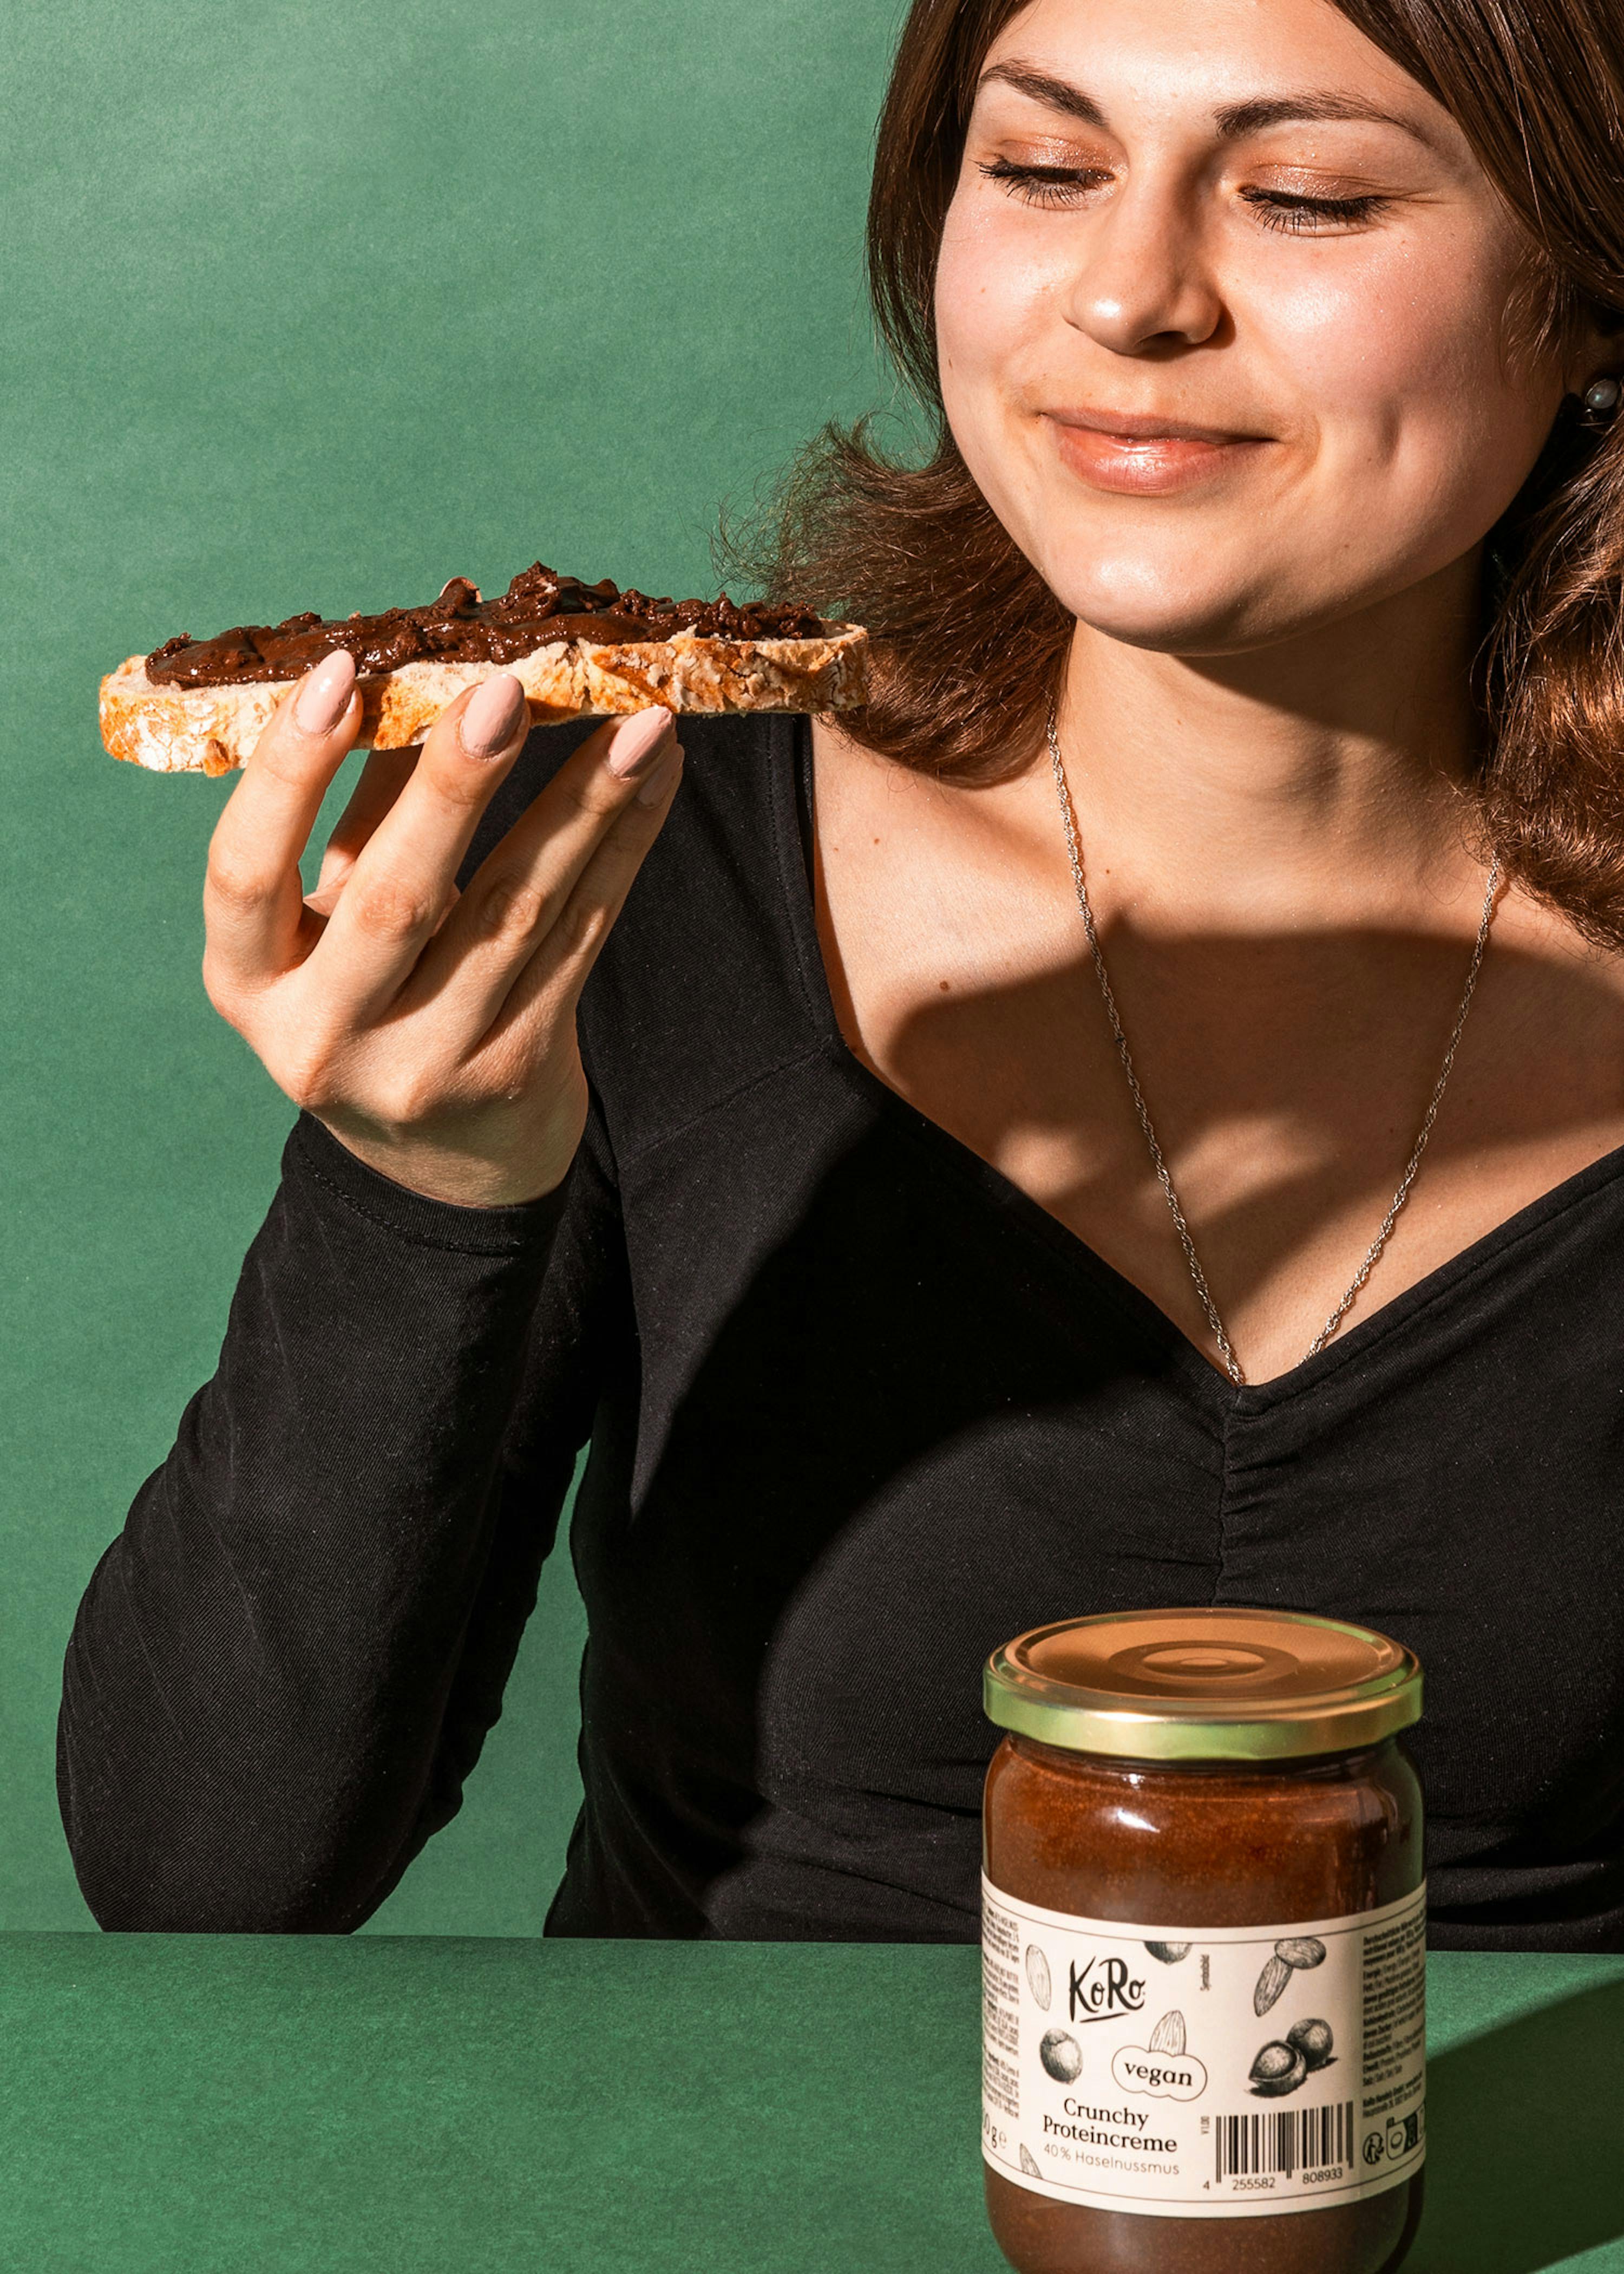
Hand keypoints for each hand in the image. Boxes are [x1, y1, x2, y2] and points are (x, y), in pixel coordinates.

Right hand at [202, 649, 682, 1204]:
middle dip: (456, 787)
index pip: (246, 872)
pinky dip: (621, 850)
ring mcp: (426, 1066)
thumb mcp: (328, 931)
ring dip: (582, 805)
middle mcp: (327, 1037)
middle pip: (396, 901)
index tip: (342, 671)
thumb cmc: (371, 1004)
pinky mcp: (516, 1070)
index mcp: (250, 986)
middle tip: (507, 689)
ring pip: (514, 913)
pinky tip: (653, 779)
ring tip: (636, 720)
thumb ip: (358, 819)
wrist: (440, 1162)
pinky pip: (579, 940)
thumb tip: (418, 678)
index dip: (289, 771)